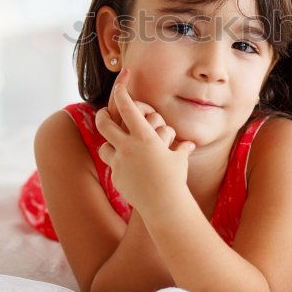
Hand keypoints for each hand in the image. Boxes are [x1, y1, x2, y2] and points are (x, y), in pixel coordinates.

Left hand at [95, 68, 195, 214]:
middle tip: (102, 113)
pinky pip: (112, 167)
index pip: (128, 108)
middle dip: (102, 115)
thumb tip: (189, 145)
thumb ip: (181, 150)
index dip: (121, 94)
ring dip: (107, 144)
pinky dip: (118, 165)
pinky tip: (126, 170)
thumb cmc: (175, 179)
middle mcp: (128, 146)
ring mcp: (119, 162)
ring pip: (103, 146)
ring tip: (112, 145)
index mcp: (144, 137)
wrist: (163, 204)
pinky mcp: (116, 177)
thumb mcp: (179, 161)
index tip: (119, 87)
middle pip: (105, 124)